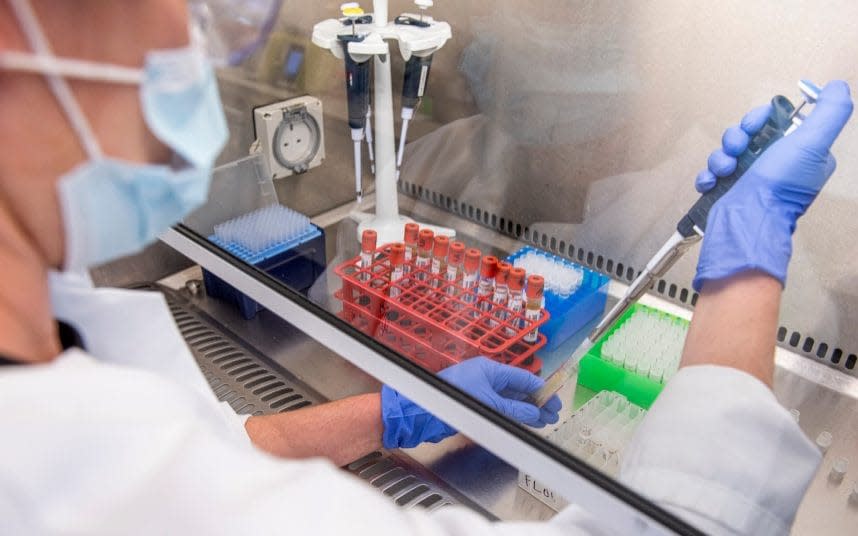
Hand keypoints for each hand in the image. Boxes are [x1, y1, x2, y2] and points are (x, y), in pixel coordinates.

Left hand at [381, 357, 561, 448]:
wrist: (421, 411)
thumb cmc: (451, 398)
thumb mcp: (488, 403)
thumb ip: (513, 409)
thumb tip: (535, 413)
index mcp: (490, 369)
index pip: (523, 377)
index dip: (542, 390)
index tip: (555, 401)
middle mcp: (486, 378)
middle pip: (518, 389)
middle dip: (537, 402)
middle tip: (553, 415)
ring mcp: (480, 392)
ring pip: (510, 400)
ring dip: (527, 411)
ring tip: (543, 422)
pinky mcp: (474, 405)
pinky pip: (500, 409)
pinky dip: (513, 415)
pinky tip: (523, 423)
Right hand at [693, 80, 852, 290]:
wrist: (748, 222)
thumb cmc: (779, 188)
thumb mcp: (813, 143)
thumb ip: (830, 111)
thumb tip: (837, 87)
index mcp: (798, 153)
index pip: (775, 122)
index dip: (760, 118)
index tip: (755, 125)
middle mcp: (775, 165)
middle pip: (747, 135)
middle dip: (736, 137)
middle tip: (737, 148)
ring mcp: (750, 179)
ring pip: (727, 152)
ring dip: (721, 156)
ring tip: (725, 170)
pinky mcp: (729, 191)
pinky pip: (713, 174)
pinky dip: (709, 176)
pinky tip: (713, 182)